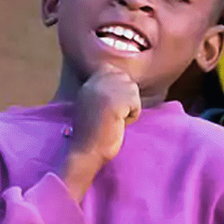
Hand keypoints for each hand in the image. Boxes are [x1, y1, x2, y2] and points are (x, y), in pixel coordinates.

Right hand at [63, 69, 140, 198]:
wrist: (87, 151)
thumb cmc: (93, 133)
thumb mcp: (94, 103)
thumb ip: (105, 88)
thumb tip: (126, 80)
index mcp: (90, 81)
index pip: (117, 72)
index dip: (120, 92)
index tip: (108, 108)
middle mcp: (97, 81)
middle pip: (128, 82)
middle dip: (126, 99)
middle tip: (110, 115)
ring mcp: (105, 90)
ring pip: (133, 93)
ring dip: (129, 108)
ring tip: (113, 119)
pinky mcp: (115, 101)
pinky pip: (136, 105)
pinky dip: (131, 117)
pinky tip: (117, 124)